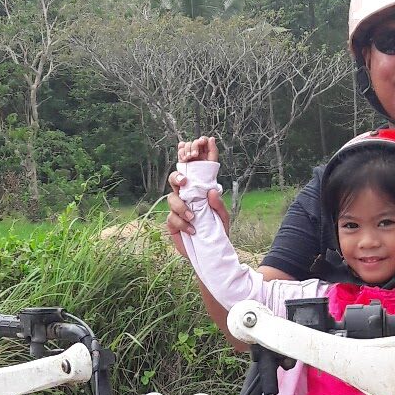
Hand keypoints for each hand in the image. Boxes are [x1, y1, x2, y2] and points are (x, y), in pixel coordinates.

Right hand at [165, 134, 227, 256]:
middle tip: (184, 182)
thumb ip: (219, 205)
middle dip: (177, 176)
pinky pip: (172, 217)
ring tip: (193, 217)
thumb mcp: (223, 218)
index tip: (204, 141)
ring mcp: (177, 209)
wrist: (211, 253)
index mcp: (200, 191)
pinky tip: (192, 229)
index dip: (199, 154)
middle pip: (176, 178)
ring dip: (181, 207)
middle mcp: (187, 197)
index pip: (197, 170)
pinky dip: (182, 223)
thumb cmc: (217, 232)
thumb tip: (212, 191)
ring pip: (172, 198)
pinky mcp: (172, 223)